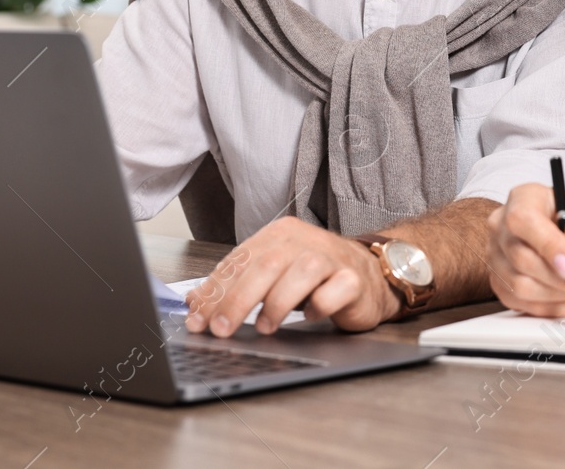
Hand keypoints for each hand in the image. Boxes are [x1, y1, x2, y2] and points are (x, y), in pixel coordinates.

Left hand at [183, 217, 399, 335]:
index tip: (197, 319)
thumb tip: (194, 303)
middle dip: (238, 300)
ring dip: (277, 303)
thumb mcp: (271, 277)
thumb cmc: (316, 278)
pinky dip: (318, 306)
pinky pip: (334, 290)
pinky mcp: (353, 279)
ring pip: (300, 272)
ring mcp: (332, 257)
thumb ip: (236, 285)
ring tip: (264, 327)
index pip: (240, 260)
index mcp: (279, 234)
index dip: (215, 291)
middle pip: (266, 265)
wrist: (370, 276)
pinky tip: (309, 316)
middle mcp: (305, 240)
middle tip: (221, 329)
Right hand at [485, 182, 564, 316]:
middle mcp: (502, 225)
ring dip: (558, 296)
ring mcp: (498, 255)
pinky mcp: (501, 281)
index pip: (523, 220)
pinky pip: (520, 303)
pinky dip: (550, 308)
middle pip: (521, 258)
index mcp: (523, 198)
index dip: (547, 246)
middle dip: (560, 279)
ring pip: (519, 286)